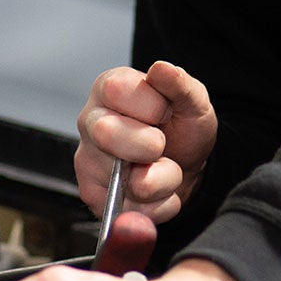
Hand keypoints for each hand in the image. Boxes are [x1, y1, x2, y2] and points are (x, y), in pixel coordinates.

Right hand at [75, 61, 216, 224]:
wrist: (189, 166)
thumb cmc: (183, 127)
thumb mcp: (193, 101)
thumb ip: (180, 84)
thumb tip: (160, 69)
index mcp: (109, 88)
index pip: (116, 90)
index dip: (152, 105)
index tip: (165, 112)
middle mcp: (90, 122)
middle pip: (107, 132)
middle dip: (150, 144)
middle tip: (162, 144)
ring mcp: (87, 160)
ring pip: (123, 178)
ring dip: (162, 179)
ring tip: (164, 167)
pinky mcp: (93, 196)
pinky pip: (129, 210)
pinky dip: (157, 205)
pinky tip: (159, 190)